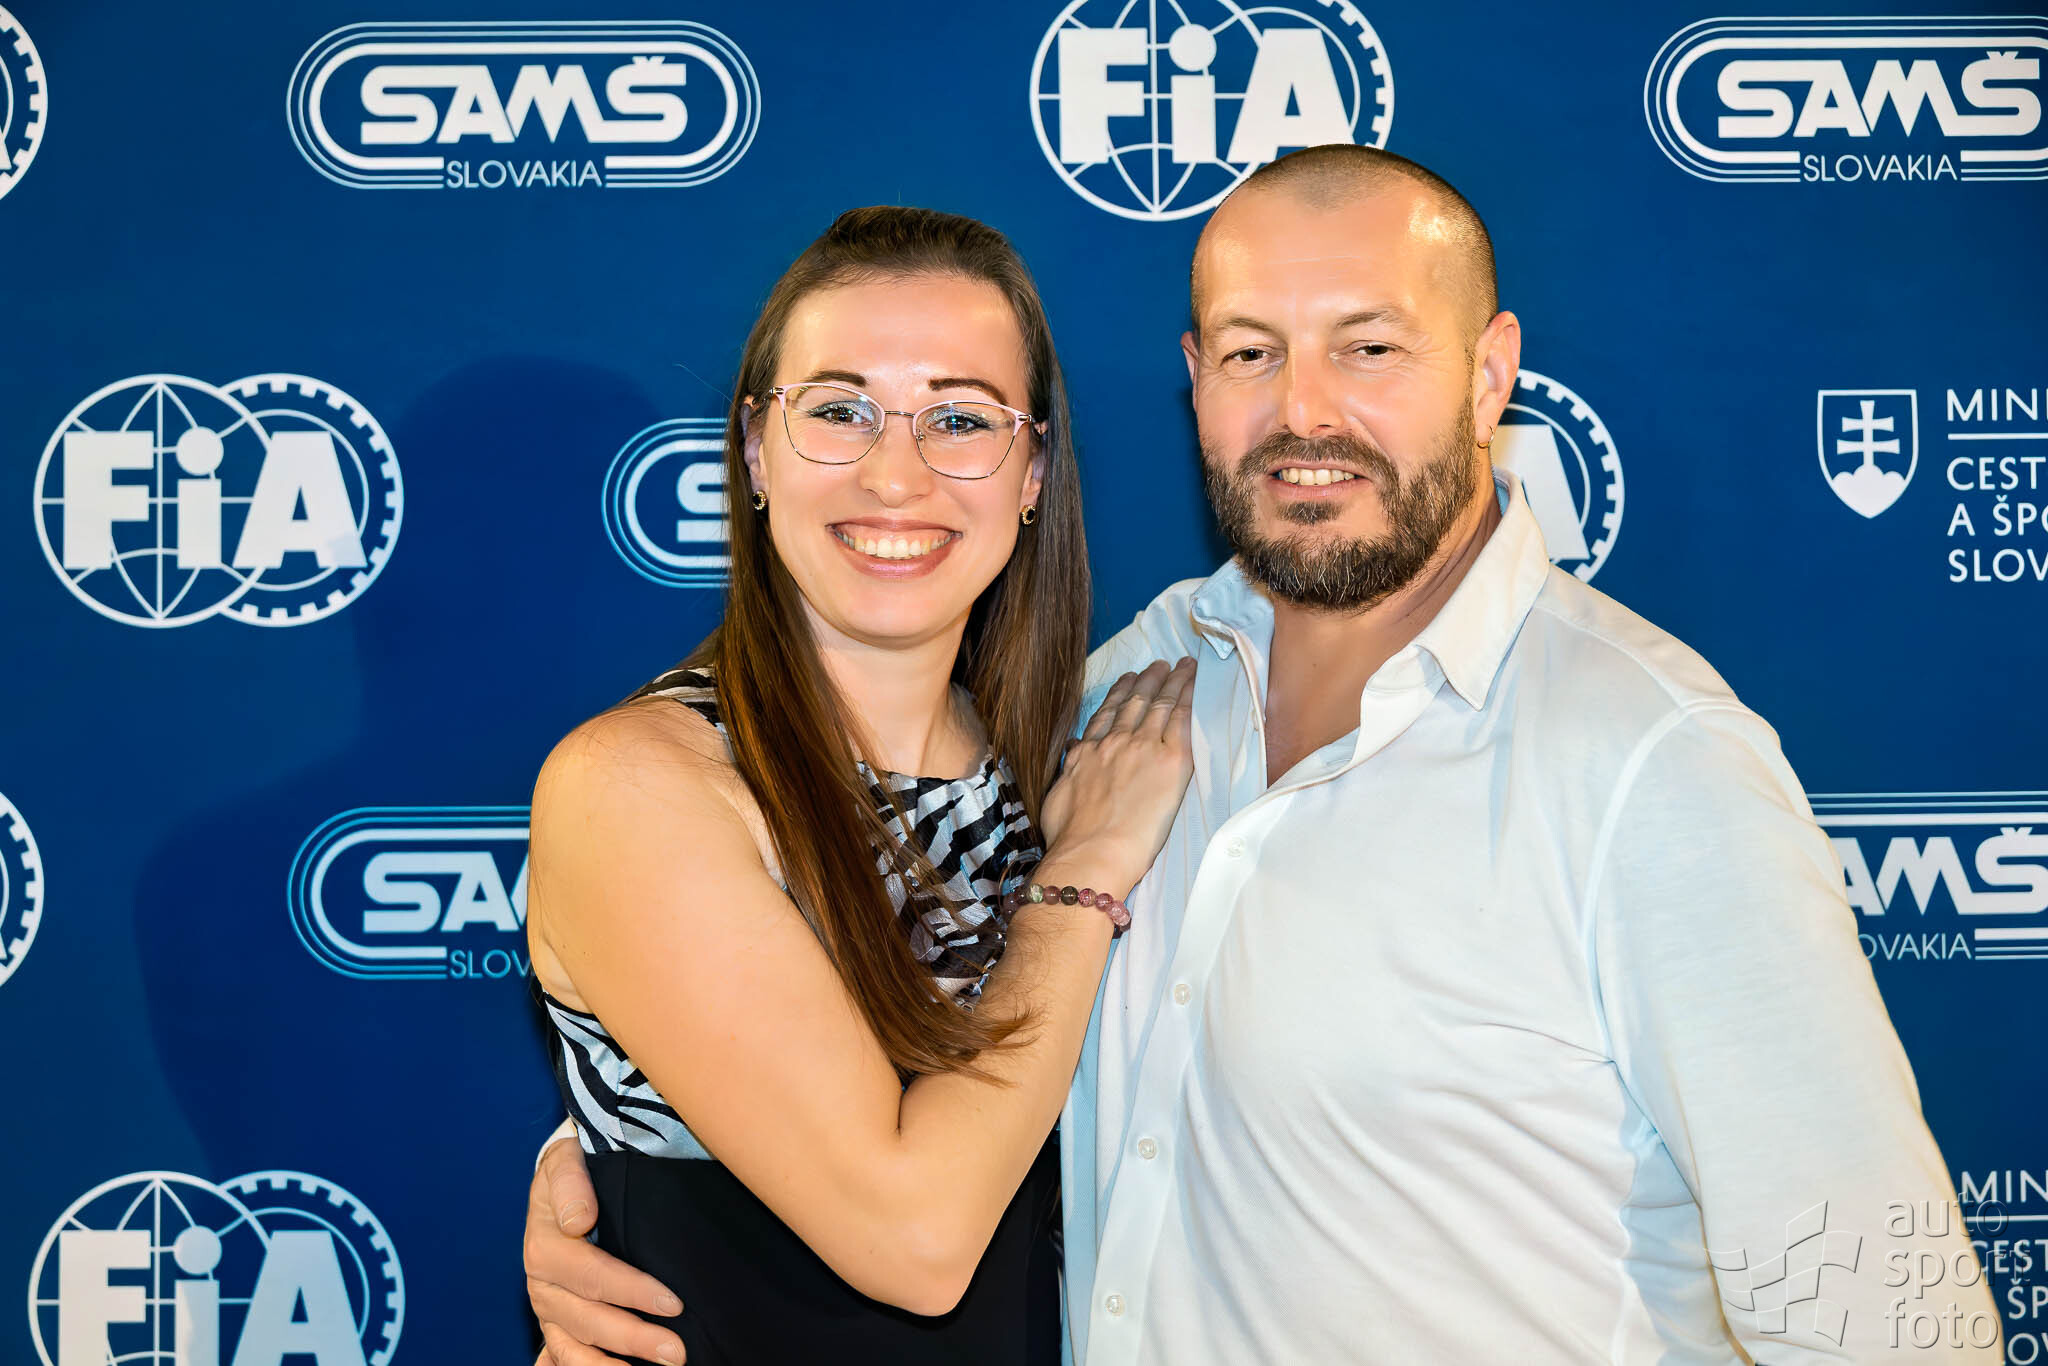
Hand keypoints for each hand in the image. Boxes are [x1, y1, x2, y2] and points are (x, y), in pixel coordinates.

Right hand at [526, 1135, 686, 1364]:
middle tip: (677, 1352)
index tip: (672, 1302)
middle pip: (587, 1320)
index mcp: (544, 1249)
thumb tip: (578, 1220)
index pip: (592, 1277)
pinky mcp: (556, 1324)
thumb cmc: (572, 1170)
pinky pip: (564, 1357)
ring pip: (575, 1348)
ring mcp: (548, 1310)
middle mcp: (542, 1286)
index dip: (631, 1292)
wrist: (562, 1180)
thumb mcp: (566, 1160)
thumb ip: (570, 1183)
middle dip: (634, 1338)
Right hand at [1037, 657, 1195, 894]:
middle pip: (1133, 704)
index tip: (1126, 681)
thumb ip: (1069, 773)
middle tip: (1158, 665)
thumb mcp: (1057, 797)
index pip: (1105, 716)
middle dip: (1147, 681)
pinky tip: (1192, 683)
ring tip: (1180, 667)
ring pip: (1159, 704)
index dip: (1118, 695)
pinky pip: (1181, 719)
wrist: (1092, 852)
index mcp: (1086, 754)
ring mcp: (1141, 747)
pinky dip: (1187, 697)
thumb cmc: (1070, 838)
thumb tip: (1073, 755)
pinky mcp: (1170, 759)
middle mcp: (1113, 744)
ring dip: (1171, 681)